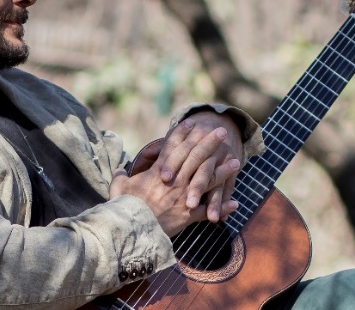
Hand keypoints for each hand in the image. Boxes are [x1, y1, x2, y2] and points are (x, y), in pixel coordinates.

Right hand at [109, 118, 240, 235]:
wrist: (132, 231)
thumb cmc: (123, 209)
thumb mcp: (118, 189)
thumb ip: (119, 177)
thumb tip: (118, 170)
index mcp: (158, 173)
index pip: (173, 147)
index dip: (182, 134)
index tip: (192, 123)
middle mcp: (175, 181)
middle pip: (195, 157)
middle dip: (209, 143)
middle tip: (221, 131)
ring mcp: (184, 197)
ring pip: (207, 179)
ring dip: (222, 170)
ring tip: (236, 161)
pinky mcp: (188, 216)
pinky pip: (208, 210)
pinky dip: (222, 208)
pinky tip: (235, 204)